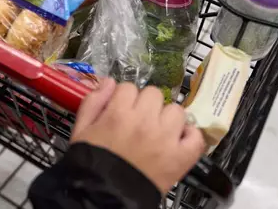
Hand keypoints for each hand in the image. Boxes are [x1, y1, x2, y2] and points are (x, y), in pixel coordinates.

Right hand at [71, 79, 204, 193]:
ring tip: (157, 130)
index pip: (128, 87)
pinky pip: (196, 136)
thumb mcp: (81, 129)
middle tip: (138, 119)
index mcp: (118, 114)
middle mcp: (145, 122)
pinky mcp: (181, 158)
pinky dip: (189, 135)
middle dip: (145, 103)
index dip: (123, 97)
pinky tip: (177, 139)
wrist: (104, 195)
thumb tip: (109, 82)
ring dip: (166, 117)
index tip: (120, 108)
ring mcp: (166, 139)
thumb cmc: (91, 162)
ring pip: (176, 110)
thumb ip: (93, 101)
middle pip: (153, 93)